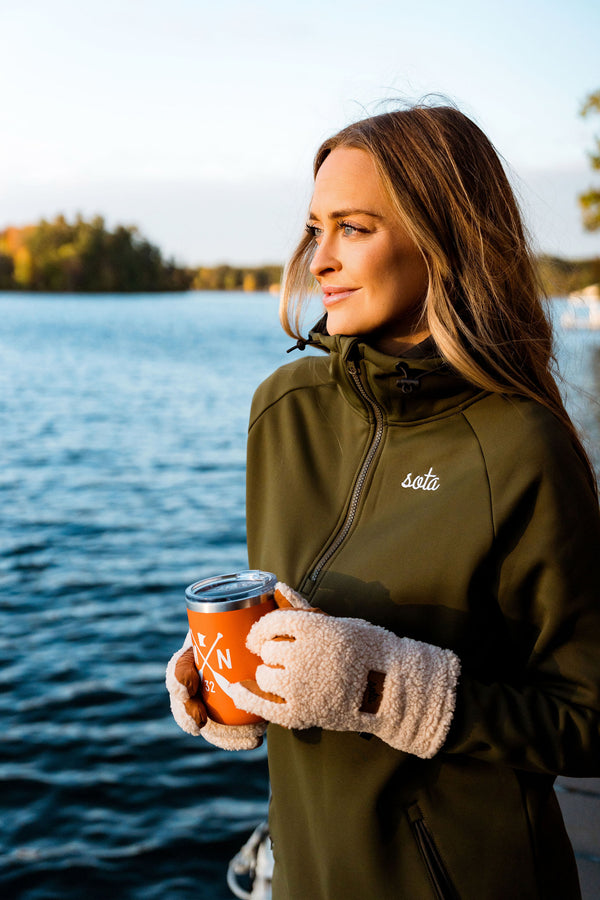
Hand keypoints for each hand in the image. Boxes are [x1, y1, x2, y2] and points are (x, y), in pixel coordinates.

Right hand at [164, 584, 313, 750]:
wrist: (281, 646)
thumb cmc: (269, 623)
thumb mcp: (269, 613)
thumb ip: (279, 603)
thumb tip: (281, 588)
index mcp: (199, 651)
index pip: (178, 667)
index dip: (177, 679)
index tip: (188, 685)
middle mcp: (201, 676)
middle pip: (184, 701)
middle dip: (187, 714)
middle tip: (203, 720)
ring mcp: (213, 697)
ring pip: (204, 720)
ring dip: (220, 734)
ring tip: (246, 733)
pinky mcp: (230, 714)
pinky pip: (225, 732)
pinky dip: (235, 739)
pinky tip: (253, 739)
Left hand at [230, 584, 460, 758]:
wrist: (393, 689)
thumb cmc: (369, 650)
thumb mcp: (339, 623)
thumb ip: (304, 609)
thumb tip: (280, 587)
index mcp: (312, 628)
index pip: (271, 623)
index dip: (260, 630)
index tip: (258, 637)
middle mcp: (302, 655)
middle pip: (268, 651)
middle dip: (271, 654)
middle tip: (283, 659)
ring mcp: (299, 685)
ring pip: (264, 676)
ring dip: (268, 676)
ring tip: (282, 677)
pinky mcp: (300, 713)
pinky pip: (262, 706)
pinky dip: (247, 698)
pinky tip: (239, 692)